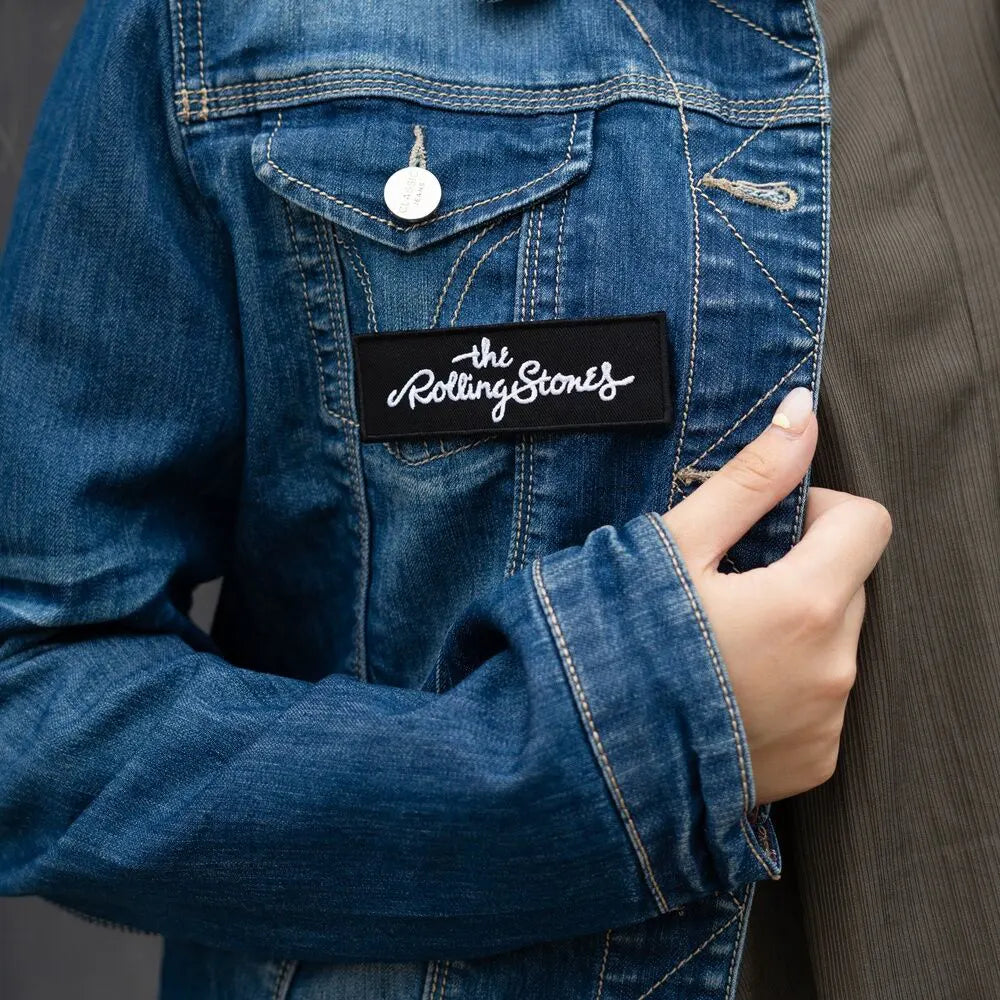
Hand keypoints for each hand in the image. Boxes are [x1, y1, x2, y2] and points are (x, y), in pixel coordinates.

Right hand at [660, 385, 891, 804]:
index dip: (816, 510)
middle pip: (847, 584)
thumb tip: (803, 414)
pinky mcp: (813, 762)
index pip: (866, 523)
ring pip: (834, 642)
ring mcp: (825, 722)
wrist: (580, 751)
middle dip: (799, 571)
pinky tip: (724, 689)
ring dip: (794, 628)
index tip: (763, 528)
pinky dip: (787, 684)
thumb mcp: (674, 546)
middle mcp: (833, 668)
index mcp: (806, 603)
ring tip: (716, 644)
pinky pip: (821, 699)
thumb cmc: (618, 638)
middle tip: (723, 588)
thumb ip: (750, 480)